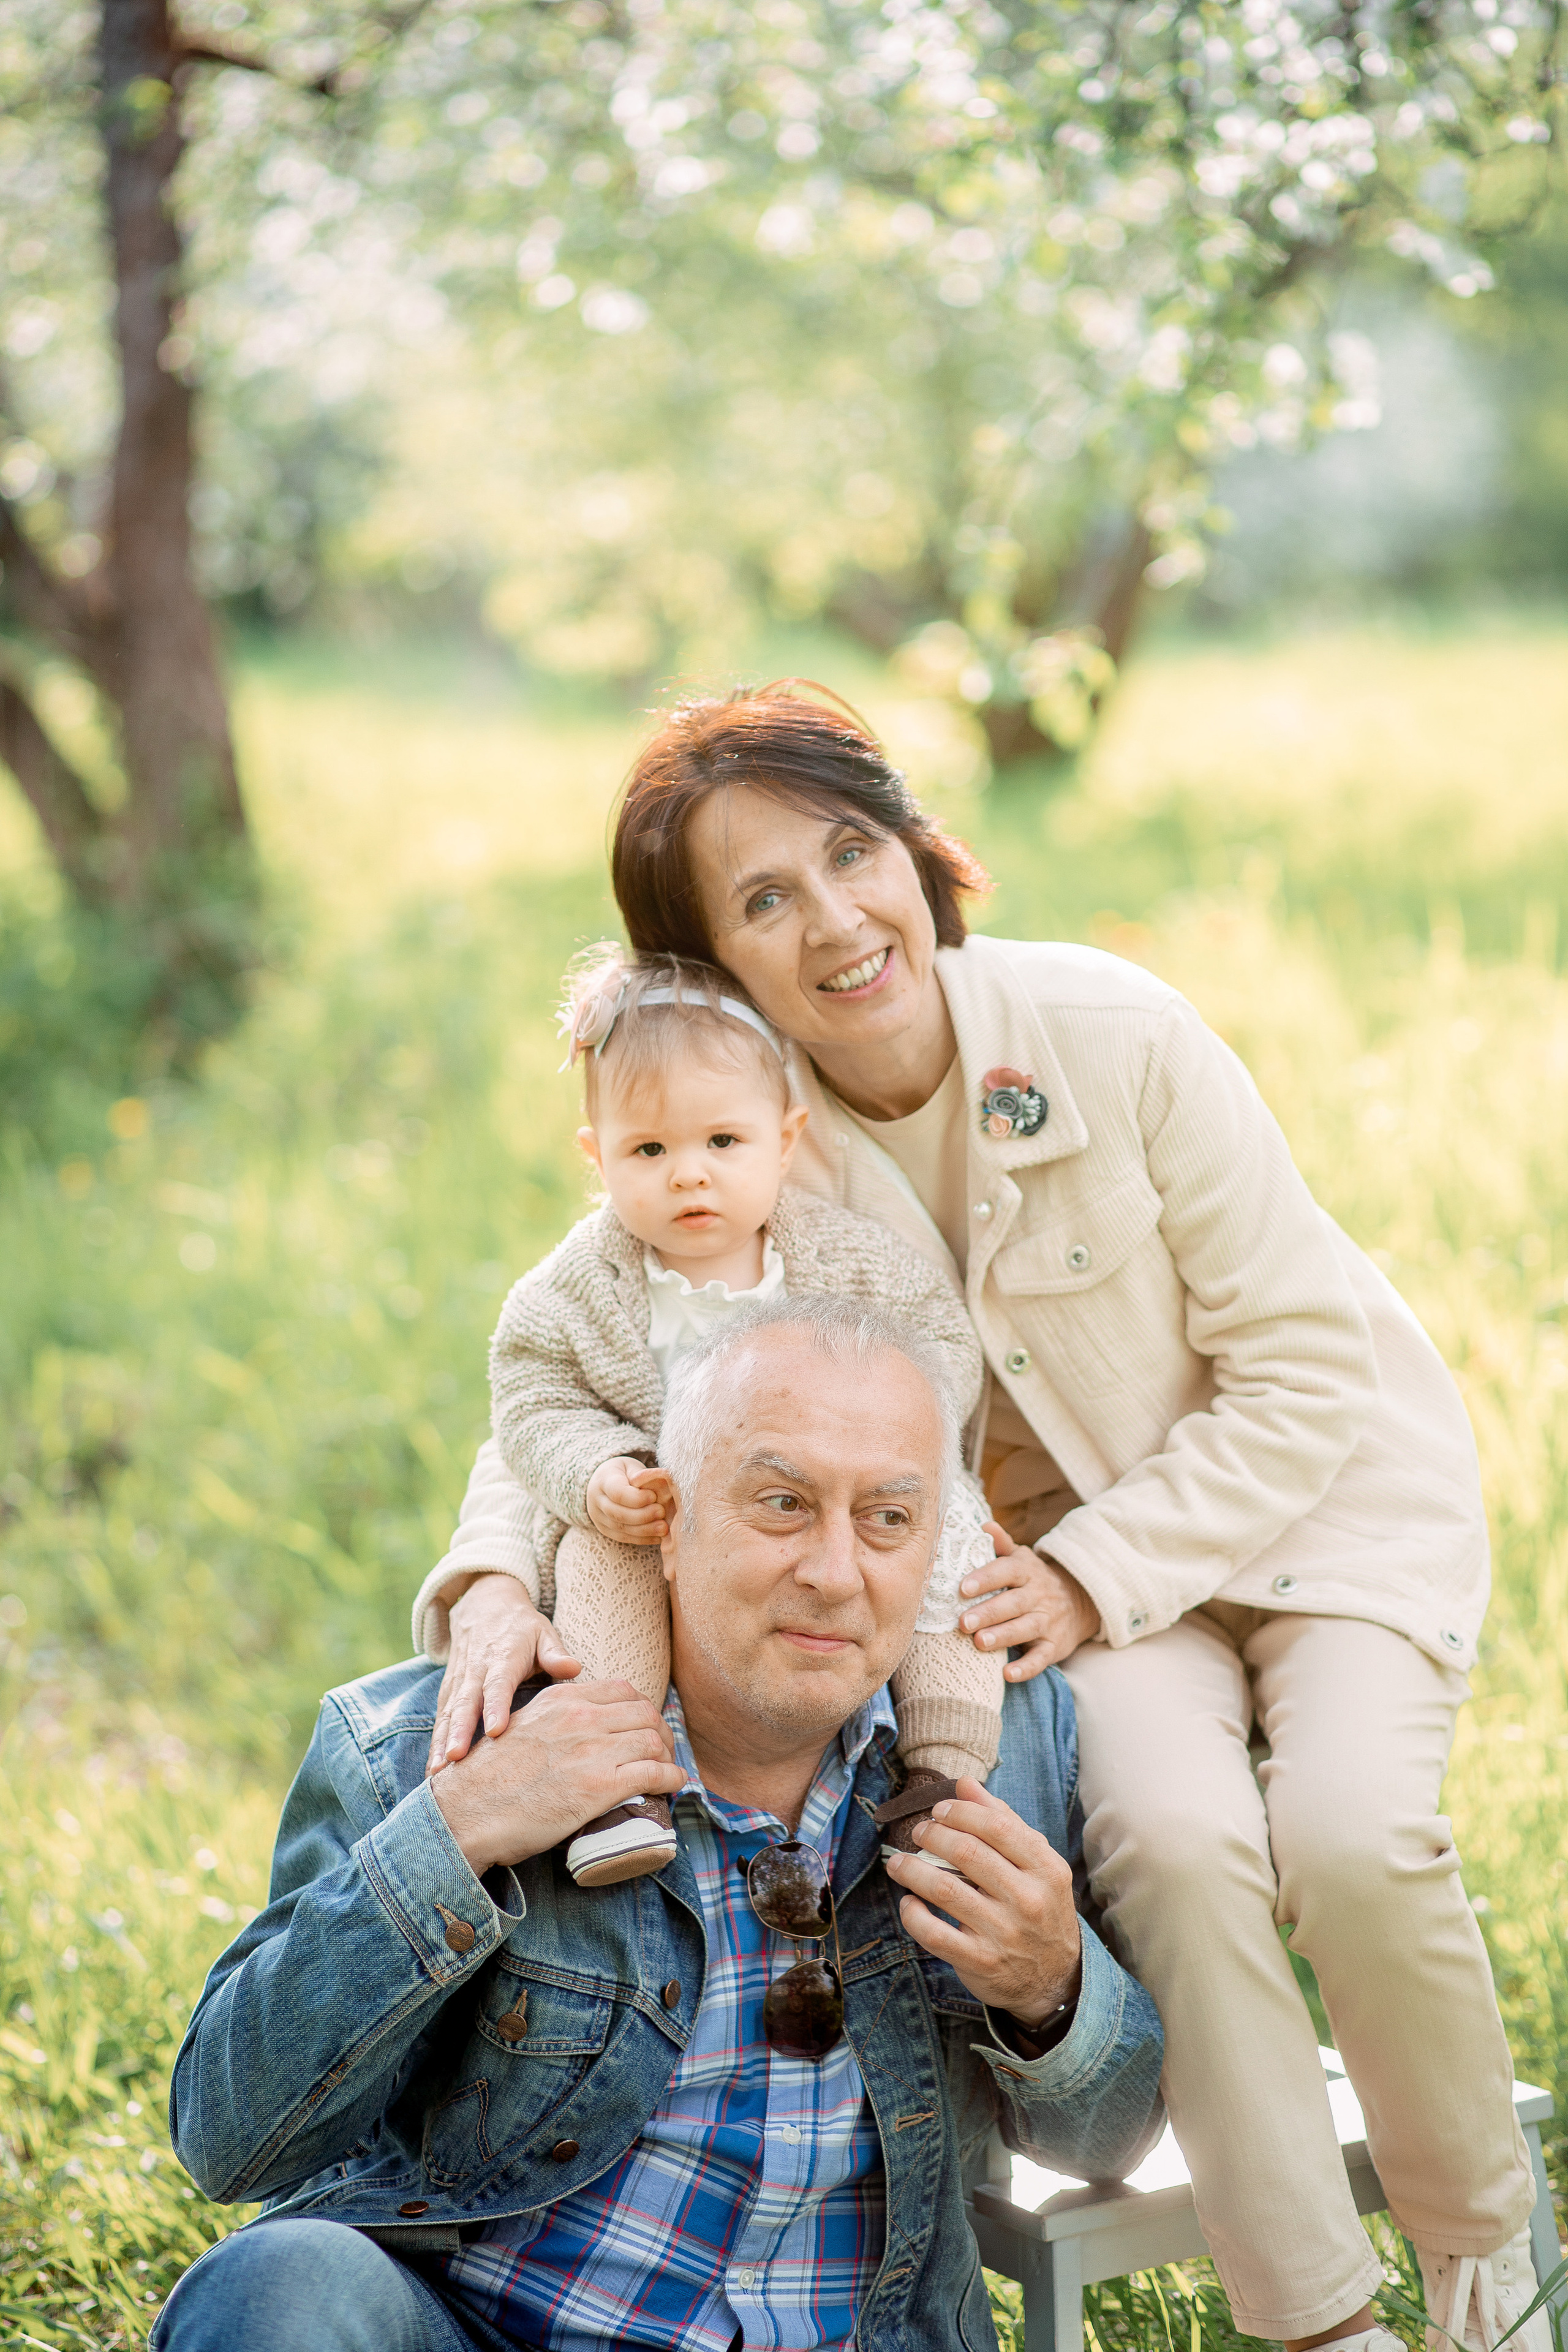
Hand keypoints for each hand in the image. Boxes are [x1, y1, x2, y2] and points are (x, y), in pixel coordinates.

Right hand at [428, 1575, 581, 1775]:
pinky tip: (433, 1769)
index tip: (496, 1731)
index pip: (498, 1684)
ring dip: (441, 1741)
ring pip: (448, 1713)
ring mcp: (459, 1680)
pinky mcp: (448, 1689)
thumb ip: (555, 1652)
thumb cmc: (522, 1626)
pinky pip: (440, 1717)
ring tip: (437, 1772)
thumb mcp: (542, 1631)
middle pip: (466, 1702)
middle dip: (459, 1731)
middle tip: (455, 1759)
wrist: (485, 1604)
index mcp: (502, 1658)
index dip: (495, 1706)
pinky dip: (434, 1741)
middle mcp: (476, 1670)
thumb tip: (574, 1668)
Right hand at [429, 1677, 685, 1878]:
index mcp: (562, 1700)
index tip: (646, 1726)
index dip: (643, 1709)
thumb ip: (552, 1720)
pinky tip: (675, 1784)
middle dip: (661, 1732)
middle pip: (645, 1713)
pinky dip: (672, 1778)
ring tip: (669, 1770)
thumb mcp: (522, 1728)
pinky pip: (654, 1773)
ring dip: (668, 1756)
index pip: (622, 1690)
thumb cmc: (489, 1779)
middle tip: (664, 1751)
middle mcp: (581, 1718)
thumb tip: (573, 1727)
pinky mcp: (600, 1786)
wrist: (467, 1812)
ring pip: (653, 1740)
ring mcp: (592, 1751)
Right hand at [586, 1458, 672, 1545]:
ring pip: (620, 1528)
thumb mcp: (630, 1466)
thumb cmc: (623, 1473)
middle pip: (617, 1513)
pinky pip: (623, 1538)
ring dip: (644, 1530)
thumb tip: (659, 1482)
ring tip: (663, 1528)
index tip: (654, 1497)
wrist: (603, 1482)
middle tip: (661, 1513)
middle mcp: (597, 1501)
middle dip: (642, 1516)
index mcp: (603, 1481)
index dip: (636, 1498)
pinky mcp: (605, 1530)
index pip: (617, 1493)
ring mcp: (599, 1518)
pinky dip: (641, 1539)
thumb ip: (641, 1475)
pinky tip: (657, 1537)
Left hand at [885, 1779, 1081, 2029]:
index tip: (940, 1810)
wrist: (1055, 1979)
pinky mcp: (980, 1961)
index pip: (997, 1826)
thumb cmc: (1039, 1908)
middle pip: (967, 1852)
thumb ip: (1004, 1822)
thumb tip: (965, 1784)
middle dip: (933, 1834)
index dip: (961, 1812)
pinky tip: (908, 1902)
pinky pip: (933, 1933)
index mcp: (1046, 1869)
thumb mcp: (1037, 1865)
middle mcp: (1027, 1900)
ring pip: (944, 1889)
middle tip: (919, 1831)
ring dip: (912, 1869)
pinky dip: (913, 1914)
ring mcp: (1003, 1933)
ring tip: (899, 1863)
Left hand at [959, 1523, 1099, 1680]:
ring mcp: (1048, 1621)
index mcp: (1026, 1571)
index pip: (1006, 1571)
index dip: (985, 1578)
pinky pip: (1041, 1658)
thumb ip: (1001, 1545)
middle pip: (1013, 1603)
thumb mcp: (1021, 1559)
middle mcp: (1038, 1595)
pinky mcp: (1055, 1646)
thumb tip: (983, 1526)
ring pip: (1026, 1628)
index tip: (962, 1588)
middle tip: (962, 1622)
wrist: (1079, 1602)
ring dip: (1003, 1636)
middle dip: (988, 1613)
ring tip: (979, 1643)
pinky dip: (1026, 1668)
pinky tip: (1008, 1674)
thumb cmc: (1034, 1580)